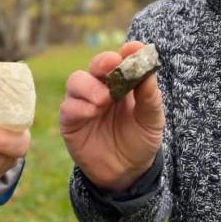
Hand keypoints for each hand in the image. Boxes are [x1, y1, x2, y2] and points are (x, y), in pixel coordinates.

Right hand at [59, 41, 164, 190]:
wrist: (126, 173)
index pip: (121, 60)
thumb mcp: (152, 120)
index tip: (133, 48)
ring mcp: (83, 103)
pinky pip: (68, 107)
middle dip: (102, 62)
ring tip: (105, 100)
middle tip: (112, 65)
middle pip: (95, 65)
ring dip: (90, 86)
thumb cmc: (140, 140)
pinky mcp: (70, 121)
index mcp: (122, 83)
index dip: (126, 52)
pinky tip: (93, 112)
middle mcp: (100, 88)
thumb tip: (148, 72)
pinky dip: (80, 106)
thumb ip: (149, 97)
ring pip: (76, 80)